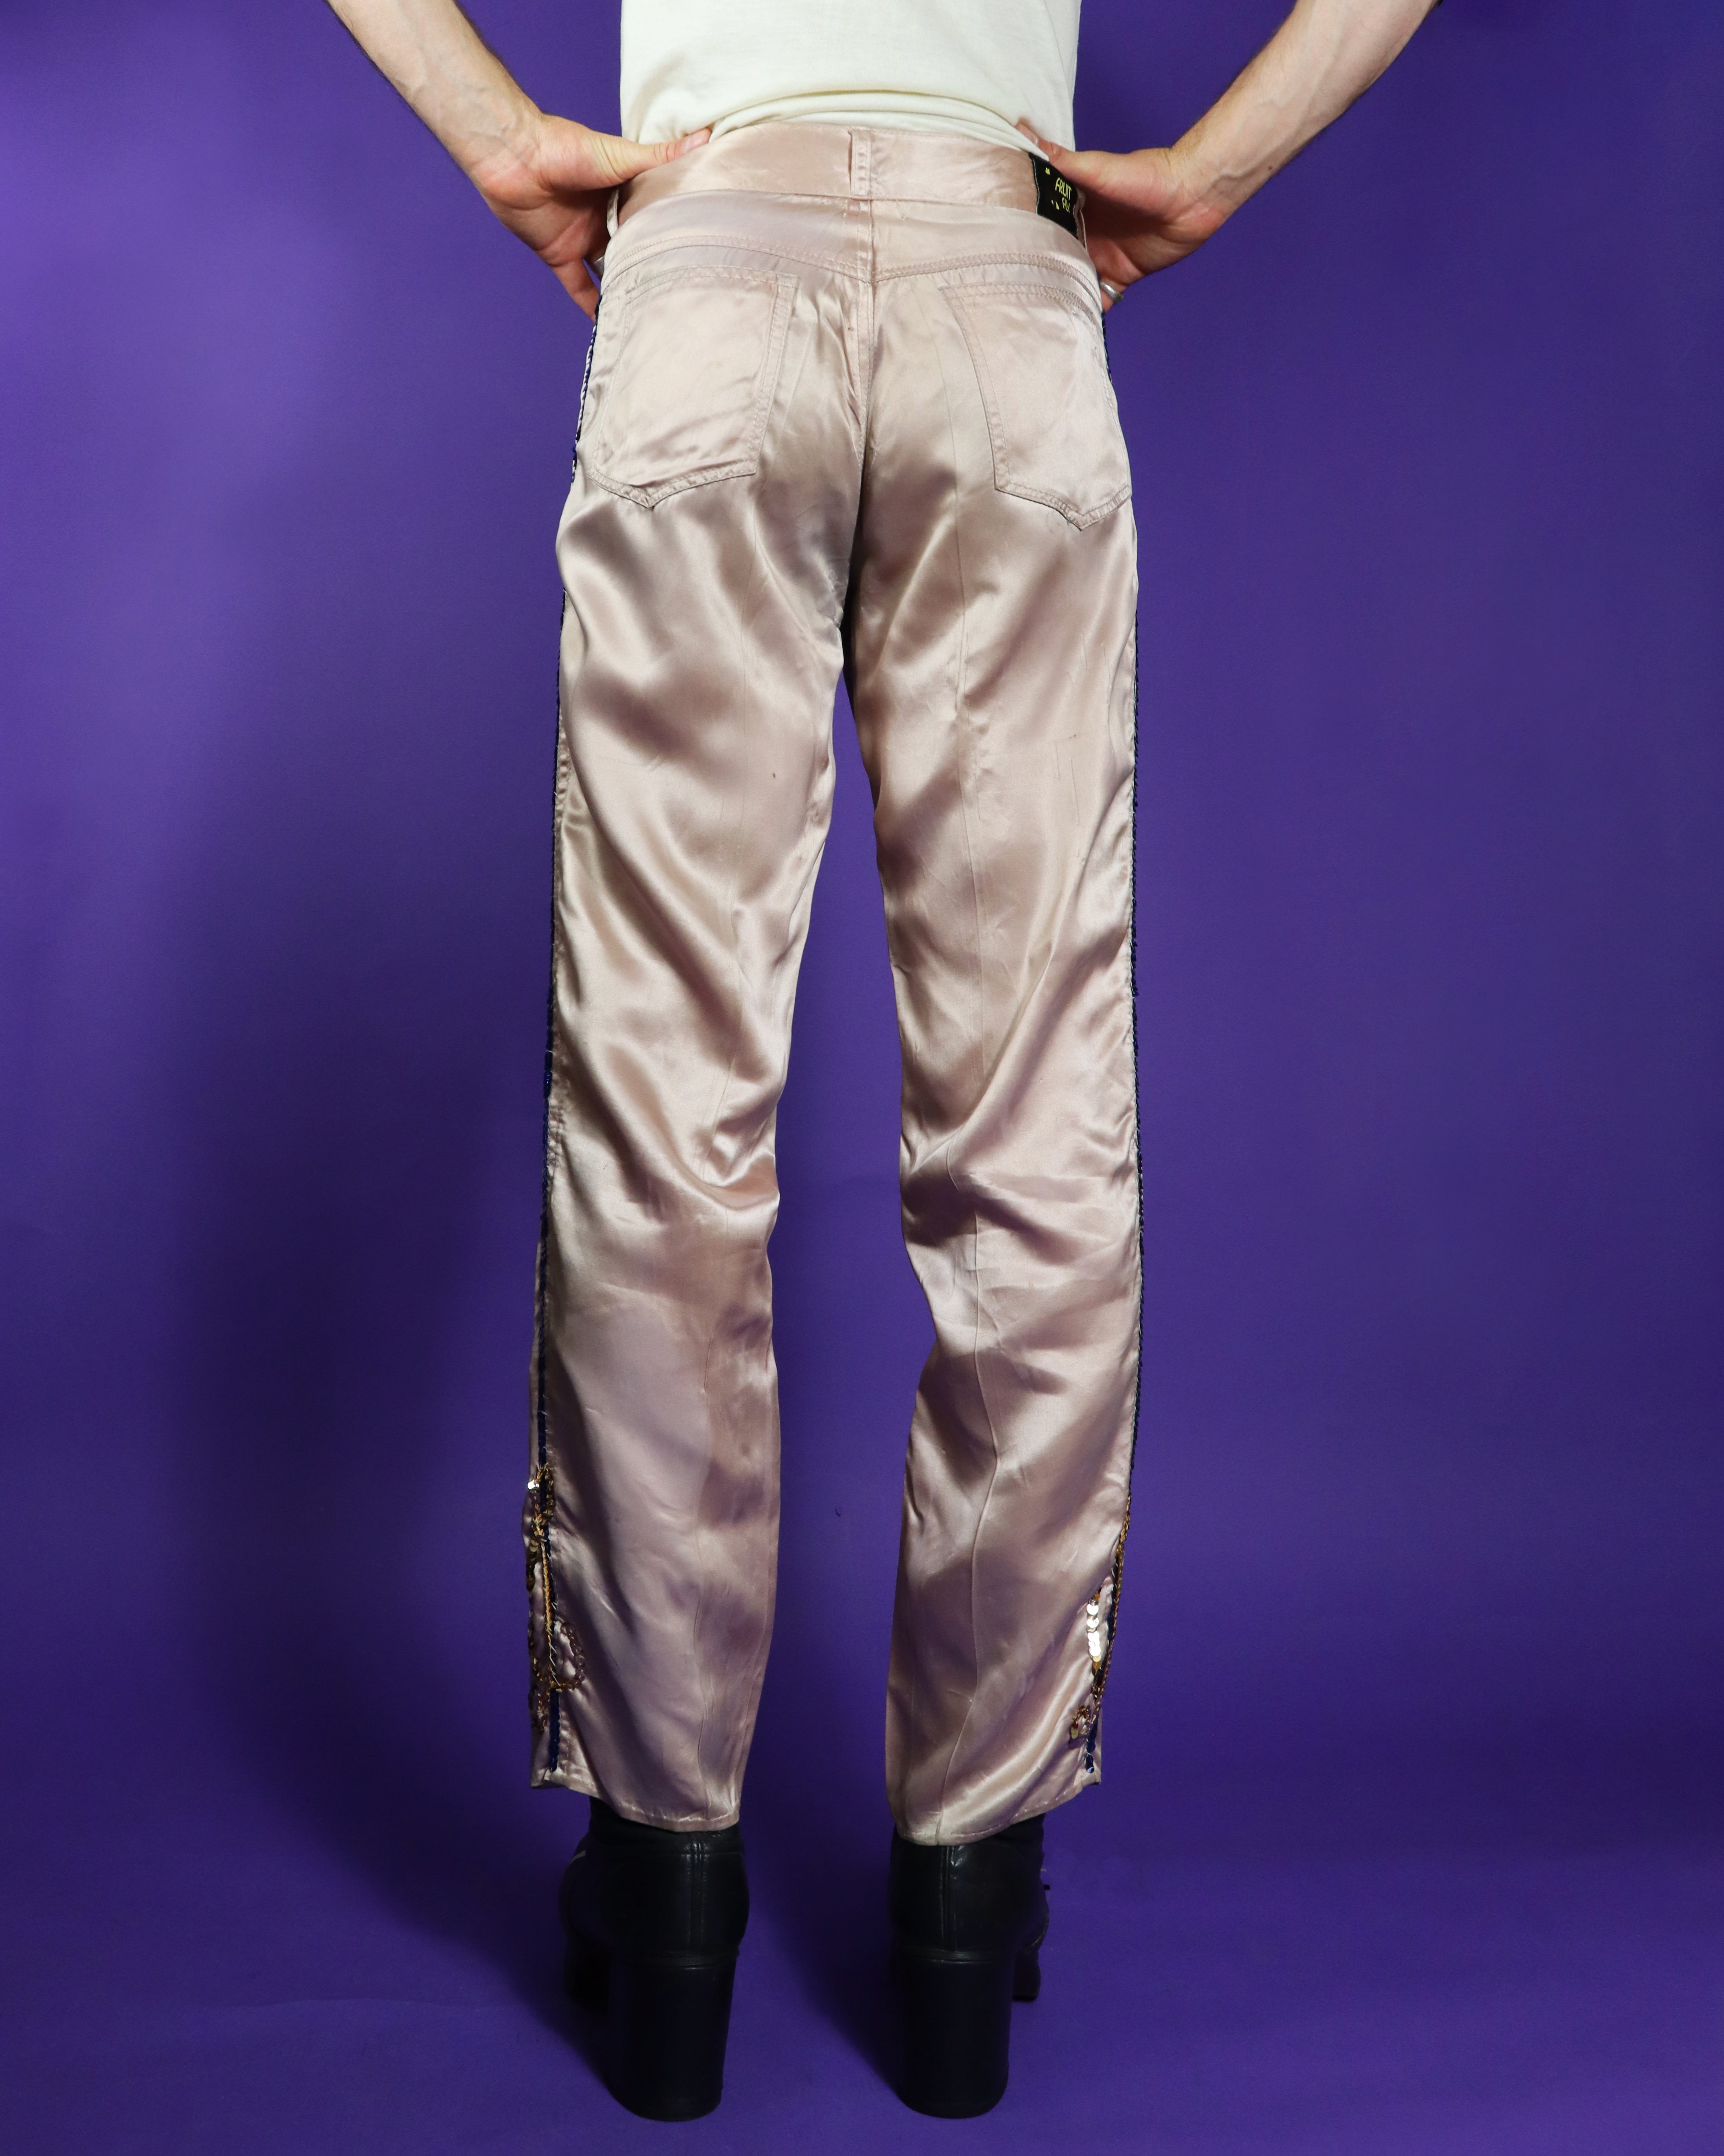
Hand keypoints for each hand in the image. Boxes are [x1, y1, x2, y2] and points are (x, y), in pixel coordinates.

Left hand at [474, 115, 708, 316]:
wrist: (514, 155)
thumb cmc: (565, 146)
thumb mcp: (621, 154)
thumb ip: (661, 155)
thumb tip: (706, 138)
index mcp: (622, 191)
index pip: (654, 216)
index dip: (674, 231)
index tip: (701, 250)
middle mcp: (604, 217)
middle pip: (633, 247)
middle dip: (652, 265)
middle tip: (683, 290)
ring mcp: (582, 237)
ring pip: (609, 270)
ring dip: (625, 288)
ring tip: (653, 312)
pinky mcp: (559, 253)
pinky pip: (578, 286)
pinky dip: (590, 306)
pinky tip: (608, 325)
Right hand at [1018, 124, 1225, 308]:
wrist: (1193, 197)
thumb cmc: (1149, 176)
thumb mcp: (1098, 169)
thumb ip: (1062, 161)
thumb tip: (1023, 132)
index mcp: (1072, 205)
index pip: (1038, 222)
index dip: (1020, 236)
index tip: (996, 252)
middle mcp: (1083, 231)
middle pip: (1051, 256)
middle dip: (1035, 273)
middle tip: (1009, 292)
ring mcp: (1101, 255)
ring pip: (1072, 280)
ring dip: (1059, 295)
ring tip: (1035, 313)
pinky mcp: (1121, 275)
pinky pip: (1100, 298)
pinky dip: (1089, 310)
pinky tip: (1073, 323)